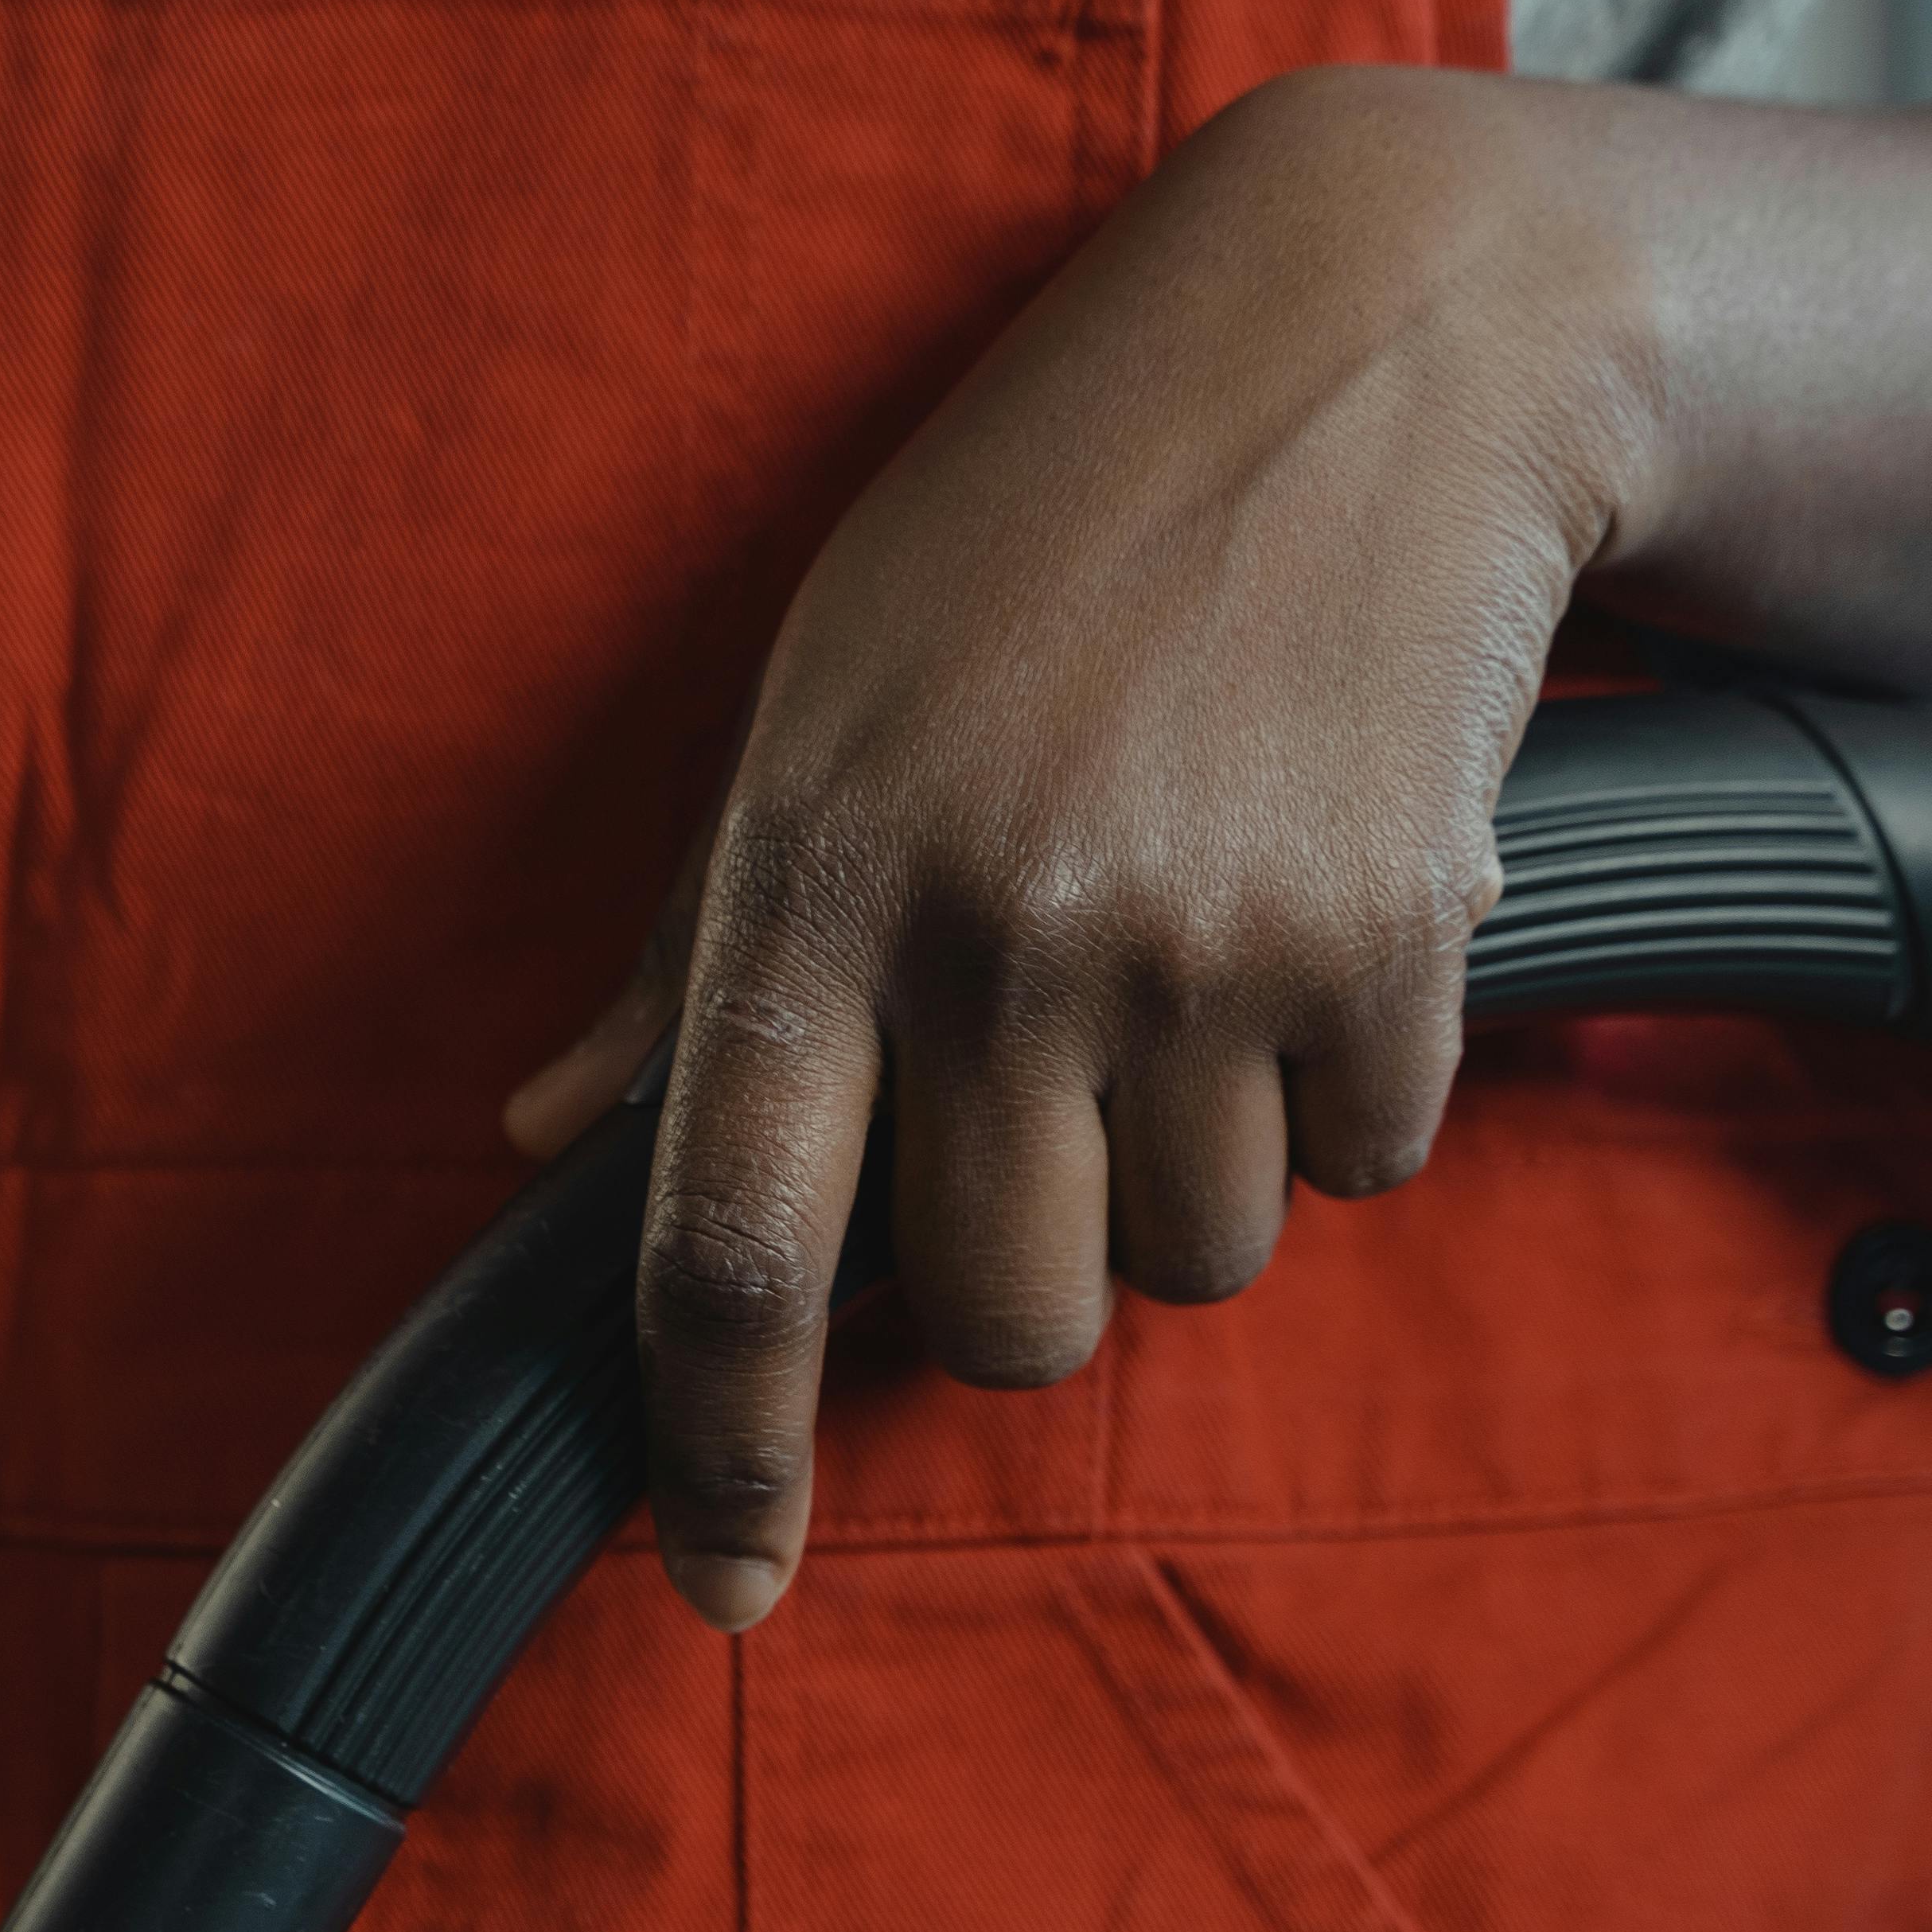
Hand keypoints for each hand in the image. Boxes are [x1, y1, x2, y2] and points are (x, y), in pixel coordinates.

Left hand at [507, 67, 1665, 1628]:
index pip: (725, 1253)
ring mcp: (1196, 946)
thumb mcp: (813, 698)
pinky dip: (1346, 1091)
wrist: (1365, 343)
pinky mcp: (1390, 942)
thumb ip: (688, 954)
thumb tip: (541, 1140)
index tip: (719, 1588)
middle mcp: (992, 937)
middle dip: (1032, 1273)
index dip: (717, 1459)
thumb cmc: (1041, 527)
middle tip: (1059, 1104)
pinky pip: (1361, 1167)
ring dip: (1196, 1171)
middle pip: (1004, 1327)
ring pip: (1193, 1265)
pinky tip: (1319, 912)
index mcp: (810, 882)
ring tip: (1195, 958)